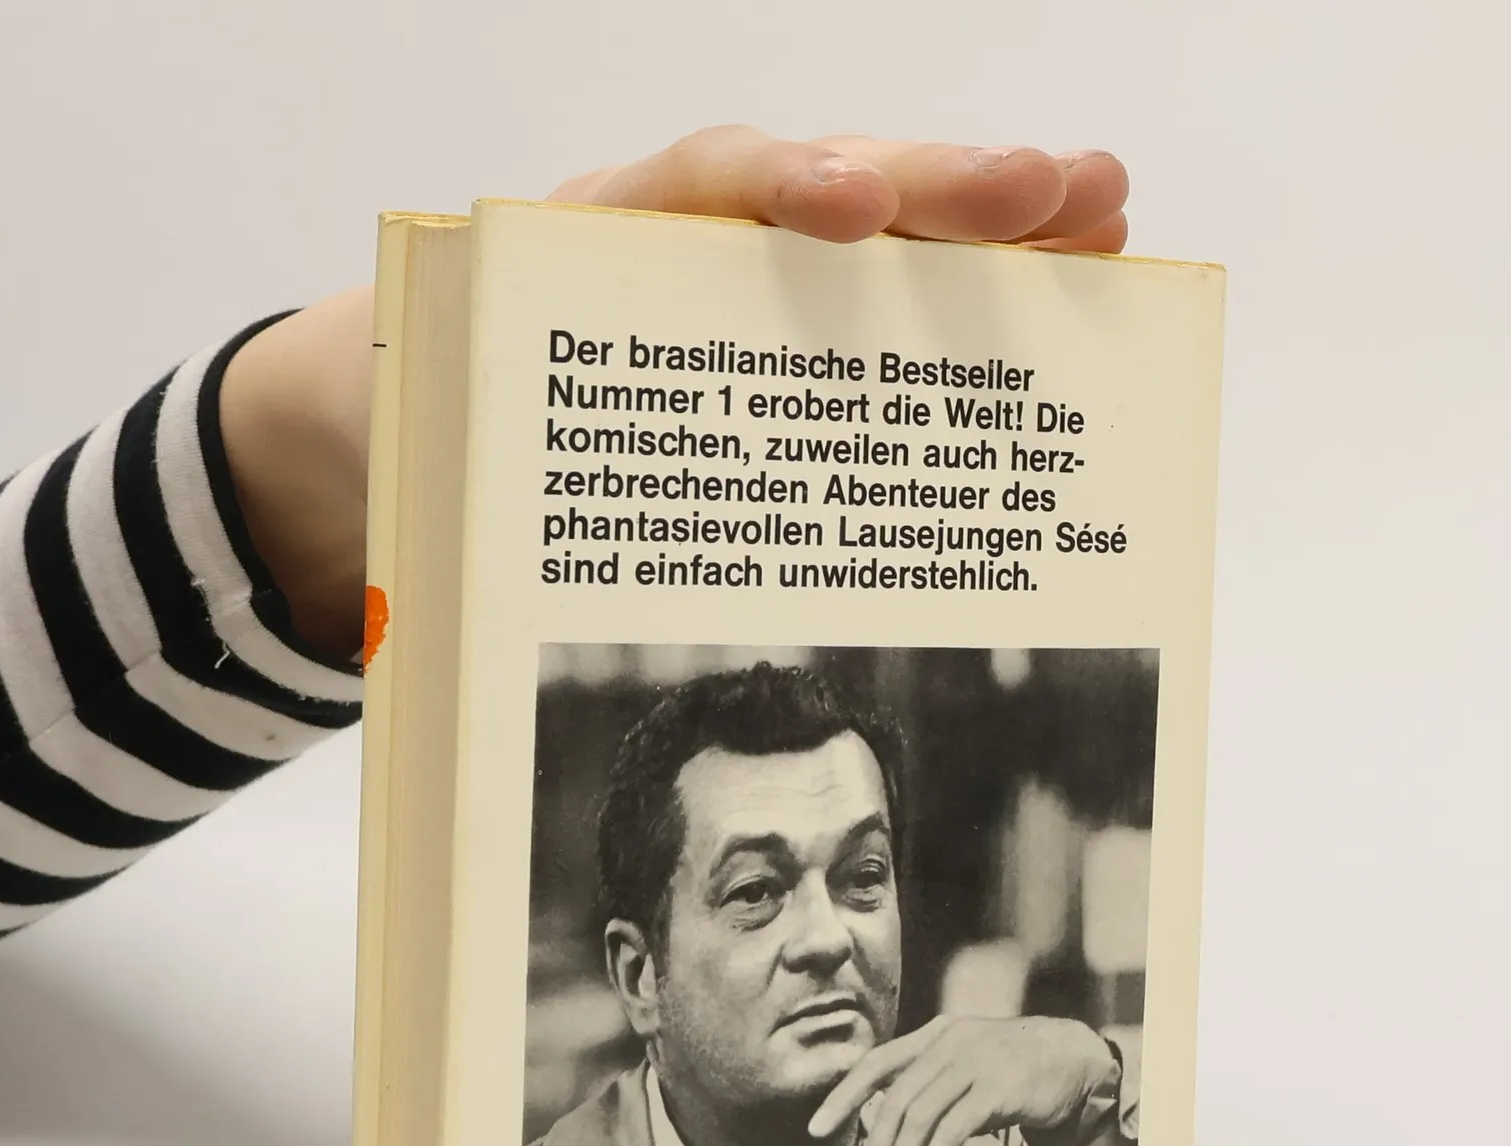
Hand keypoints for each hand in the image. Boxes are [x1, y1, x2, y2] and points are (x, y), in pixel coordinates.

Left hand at [220, 128, 1129, 661]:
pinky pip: (887, 294)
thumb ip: (468, 482)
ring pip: (881, 232)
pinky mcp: (783, 320)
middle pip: (826, 188)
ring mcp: (745, 274)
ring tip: (1104, 212)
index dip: (774, 190)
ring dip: (996, 223)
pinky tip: (1070, 270)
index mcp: (590, 247)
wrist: (406, 404)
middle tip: (1050, 193)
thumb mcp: (435, 448)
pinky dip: (977, 282)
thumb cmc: (434, 428)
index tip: (846, 209)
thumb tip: (455, 595)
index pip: (692, 186)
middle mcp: (687, 240)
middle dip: (941, 190)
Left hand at [807, 1015, 1121, 1145]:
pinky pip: (952, 1131)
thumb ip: (932, 1082)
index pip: (876, 1064)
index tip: (815, 1129)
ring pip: (918, 1119)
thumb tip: (889, 1133)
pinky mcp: (999, 1089)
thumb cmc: (1015, 1071)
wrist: (1075, 1058)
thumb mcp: (969, 1062)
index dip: (842, 1096)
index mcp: (935, 1036)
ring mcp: (975, 1063)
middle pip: (894, 1102)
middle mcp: (950, 1043)